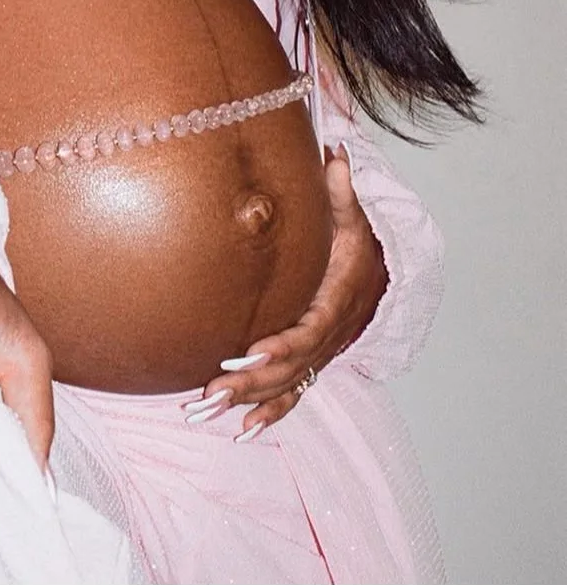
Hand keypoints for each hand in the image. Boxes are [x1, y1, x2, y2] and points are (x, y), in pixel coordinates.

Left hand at [194, 144, 387, 439]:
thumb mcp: (352, 218)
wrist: (378, 279)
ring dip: (247, 402)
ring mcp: (318, 356)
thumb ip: (341, 191)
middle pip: (289, 368)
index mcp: (334, 304)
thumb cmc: (356, 246)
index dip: (282, 344)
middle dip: (251, 381)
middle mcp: (326, 338)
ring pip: (283, 386)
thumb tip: (336, 154)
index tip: (252, 352)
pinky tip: (241, 430)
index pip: (307, 330)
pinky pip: (292, 395)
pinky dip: (269, 414)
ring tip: (207, 410)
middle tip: (212, 390)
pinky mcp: (309, 364)